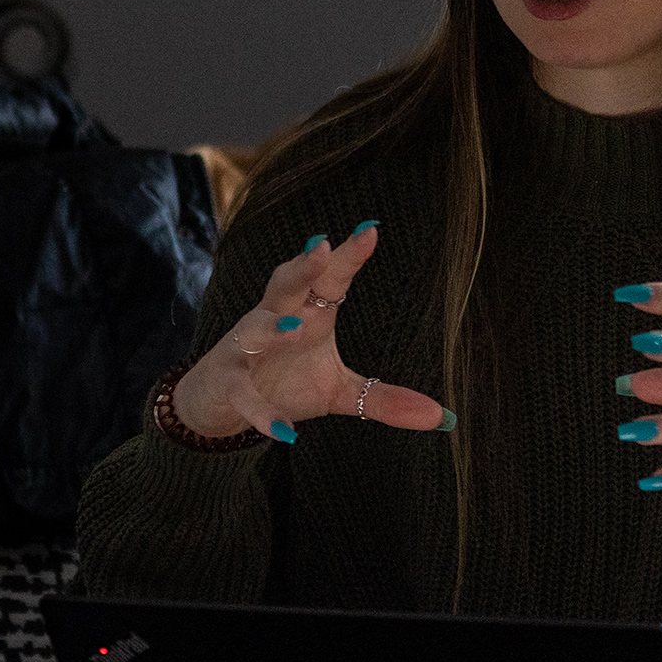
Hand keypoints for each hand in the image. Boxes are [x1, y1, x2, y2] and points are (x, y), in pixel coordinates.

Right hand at [176, 224, 450, 442]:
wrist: (219, 406)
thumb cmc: (282, 383)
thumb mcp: (338, 392)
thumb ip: (384, 400)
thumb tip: (442, 417)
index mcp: (306, 314)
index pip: (327, 279)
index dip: (347, 256)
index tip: (370, 229)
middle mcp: (274, 321)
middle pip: (285, 285)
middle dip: (302, 267)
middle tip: (322, 245)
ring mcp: (246, 350)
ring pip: (255, 329)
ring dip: (272, 328)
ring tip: (296, 328)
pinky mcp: (227, 383)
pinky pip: (243, 393)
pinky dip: (261, 411)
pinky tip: (284, 432)